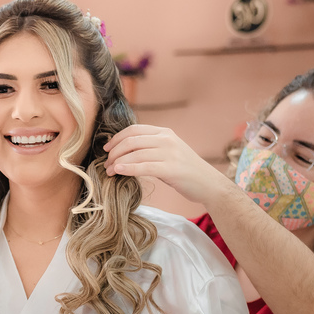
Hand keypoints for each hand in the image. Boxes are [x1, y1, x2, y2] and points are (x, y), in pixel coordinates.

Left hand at [104, 124, 229, 205]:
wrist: (207, 183)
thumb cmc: (184, 170)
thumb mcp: (168, 151)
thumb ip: (150, 147)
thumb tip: (124, 151)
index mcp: (164, 132)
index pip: (134, 130)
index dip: (116, 138)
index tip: (106, 148)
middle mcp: (166, 139)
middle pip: (131, 141)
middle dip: (114, 152)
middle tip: (105, 163)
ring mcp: (170, 153)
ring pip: (135, 153)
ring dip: (117, 162)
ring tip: (109, 171)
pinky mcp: (171, 169)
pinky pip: (144, 167)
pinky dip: (128, 168)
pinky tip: (118, 171)